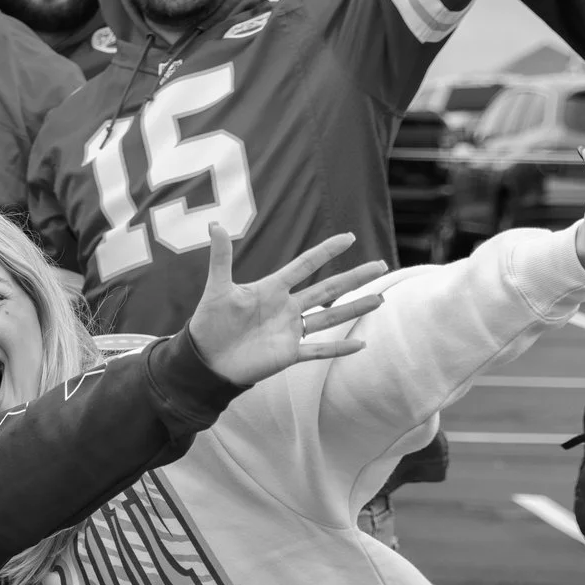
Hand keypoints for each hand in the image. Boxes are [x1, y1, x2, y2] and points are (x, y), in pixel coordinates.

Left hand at [183, 228, 388, 385]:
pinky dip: (339, 349)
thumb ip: (221, 259)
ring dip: (354, 308)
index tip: (349, 237)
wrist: (204, 360)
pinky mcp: (288, 354)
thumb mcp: (217, 289)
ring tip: (380, 298)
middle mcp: (286, 308)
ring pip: (329, 317)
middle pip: (327, 289)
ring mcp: (289, 331)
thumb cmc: (208, 323)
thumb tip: (214, 224)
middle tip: (380, 265)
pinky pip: (318, 350)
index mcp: (271, 289)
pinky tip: (361, 345)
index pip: (304, 265)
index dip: (326, 252)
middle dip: (354, 278)